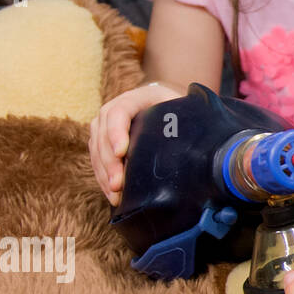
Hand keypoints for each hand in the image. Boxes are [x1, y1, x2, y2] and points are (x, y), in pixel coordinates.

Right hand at [88, 81, 183, 204]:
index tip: (121, 152)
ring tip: (115, 194)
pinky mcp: (99, 142)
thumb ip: (182, 116)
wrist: (158, 101)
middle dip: (110, 163)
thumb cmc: (171, 105)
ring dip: (105, 175)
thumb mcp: (176, 104)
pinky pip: (97, 161)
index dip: (116, 133)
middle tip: (118, 184)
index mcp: (132, 99)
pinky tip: (112, 193)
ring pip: (97, 151)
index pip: (118, 113)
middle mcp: (111, 111)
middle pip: (103, 137)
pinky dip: (103, 178)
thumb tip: (197, 140)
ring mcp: (102, 127)